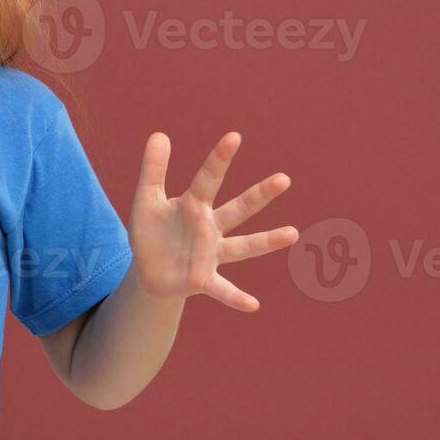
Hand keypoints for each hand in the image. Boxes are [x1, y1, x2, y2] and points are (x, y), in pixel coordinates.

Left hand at [128, 131, 296, 311]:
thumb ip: (153, 169)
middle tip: (284, 179)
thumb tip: (160, 134)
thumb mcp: (146, 199)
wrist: (147, 270)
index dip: (219, 158)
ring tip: (292, 233)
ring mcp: (210, 254)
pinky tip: (253, 305)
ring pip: (243, 246)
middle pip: (238, 209)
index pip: (208, 178)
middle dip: (259, 195)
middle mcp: (210, 227)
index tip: (234, 136)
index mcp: (194, 205)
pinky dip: (236, 297)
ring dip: (266, 241)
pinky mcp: (203, 279)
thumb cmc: (152, 232)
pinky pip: (222, 289)